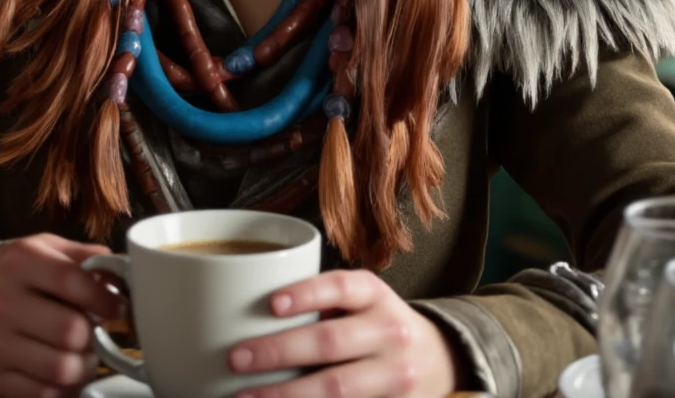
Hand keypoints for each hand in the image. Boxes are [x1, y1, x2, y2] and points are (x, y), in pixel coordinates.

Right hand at [0, 232, 125, 397]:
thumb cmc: (10, 276)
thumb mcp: (41, 249)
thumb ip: (81, 256)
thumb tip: (120, 272)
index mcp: (19, 261)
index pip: (74, 281)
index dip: (106, 298)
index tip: (117, 307)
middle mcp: (0, 301)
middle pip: (70, 331)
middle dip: (95, 336)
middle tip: (97, 333)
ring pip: (60, 368)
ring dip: (84, 366)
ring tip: (84, 355)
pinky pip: (42, 394)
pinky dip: (62, 388)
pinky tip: (62, 371)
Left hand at [227, 269, 462, 397]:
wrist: (437, 359)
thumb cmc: (376, 324)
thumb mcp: (362, 301)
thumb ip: (323, 304)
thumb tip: (248, 313)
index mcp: (375, 295)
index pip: (340, 287)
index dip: (307, 294)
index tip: (272, 304)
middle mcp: (390, 331)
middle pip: (330, 343)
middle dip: (279, 352)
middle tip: (237, 358)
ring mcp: (396, 375)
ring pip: (337, 389)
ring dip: (287, 395)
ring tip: (245, 397)